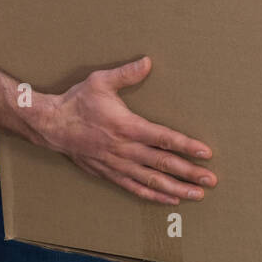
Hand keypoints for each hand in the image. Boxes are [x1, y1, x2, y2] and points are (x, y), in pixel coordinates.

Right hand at [42, 56, 215, 204]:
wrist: (51, 125)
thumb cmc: (78, 101)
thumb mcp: (100, 81)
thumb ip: (126, 73)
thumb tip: (148, 62)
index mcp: (126, 126)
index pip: (163, 138)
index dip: (186, 146)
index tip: (206, 153)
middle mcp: (124, 149)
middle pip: (163, 164)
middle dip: (189, 173)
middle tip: (211, 181)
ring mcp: (117, 164)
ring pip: (152, 181)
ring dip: (176, 189)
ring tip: (196, 195)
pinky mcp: (109, 173)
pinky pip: (134, 188)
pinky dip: (153, 195)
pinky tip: (169, 200)